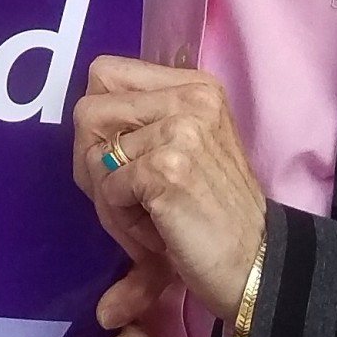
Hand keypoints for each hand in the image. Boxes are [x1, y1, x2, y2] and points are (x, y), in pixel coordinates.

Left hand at [72, 56, 268, 319]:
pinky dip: (123, 220)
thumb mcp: (183, 148)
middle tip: (128, 198)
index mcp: (193, 86)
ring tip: (150, 217)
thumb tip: (80, 119)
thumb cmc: (211, 211)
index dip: (98, 121)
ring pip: (94, 157)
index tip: (120, 158)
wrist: (256, 262)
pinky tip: (158, 231)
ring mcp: (180, 131)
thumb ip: (137, 122)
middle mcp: (190, 98)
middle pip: (89, 112)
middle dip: (92, 163)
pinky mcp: (166, 168)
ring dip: (111, 200)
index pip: (104, 73)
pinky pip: (107, 190)